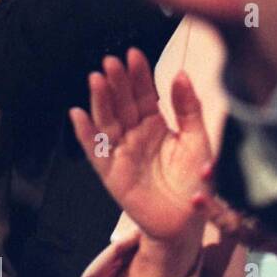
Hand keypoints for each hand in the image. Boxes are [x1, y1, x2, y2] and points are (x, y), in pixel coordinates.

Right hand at [69, 49, 213, 246]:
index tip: (134, 54)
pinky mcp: (110, 172)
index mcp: (156, 125)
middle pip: (122, 104)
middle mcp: (135, 135)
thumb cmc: (195, 183)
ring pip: (107, 121)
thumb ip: (188, 108)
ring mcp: (121, 152)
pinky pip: (94, 150)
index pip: (144, 94)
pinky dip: (85, 133)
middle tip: (111, 61)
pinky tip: (78, 115)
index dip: (139, 75)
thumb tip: (180, 75)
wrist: (187, 222)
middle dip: (117, 82)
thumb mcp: (198, 141)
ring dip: (99, 100)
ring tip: (96, 79)